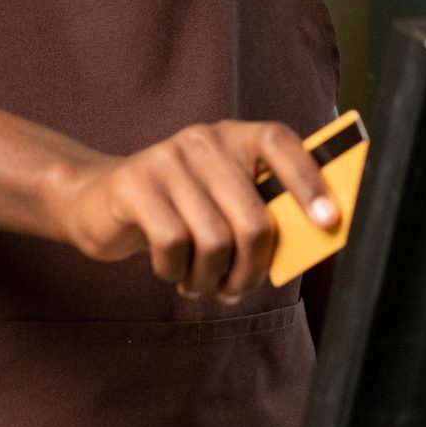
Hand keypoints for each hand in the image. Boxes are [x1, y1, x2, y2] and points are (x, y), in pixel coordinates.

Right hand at [49, 120, 339, 301]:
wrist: (96, 201)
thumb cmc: (175, 209)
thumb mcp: (219, 200)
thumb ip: (259, 210)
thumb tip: (310, 237)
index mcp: (232, 137)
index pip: (279, 143)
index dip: (309, 180)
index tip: (329, 220)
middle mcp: (202, 140)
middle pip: (252, 219)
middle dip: (251, 269)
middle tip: (237, 288)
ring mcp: (166, 160)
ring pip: (214, 241)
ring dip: (211, 278)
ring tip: (200, 281)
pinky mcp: (134, 186)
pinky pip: (173, 246)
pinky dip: (176, 272)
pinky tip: (172, 270)